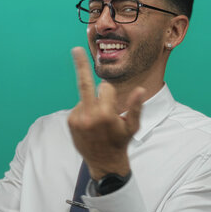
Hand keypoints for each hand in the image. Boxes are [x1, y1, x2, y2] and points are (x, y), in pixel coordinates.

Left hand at [67, 47, 145, 180]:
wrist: (103, 162)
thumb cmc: (120, 142)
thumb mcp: (132, 127)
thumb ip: (135, 107)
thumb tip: (140, 89)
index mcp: (105, 114)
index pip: (105, 88)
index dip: (111, 95)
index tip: (113, 104)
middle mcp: (89, 115)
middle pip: (84, 84)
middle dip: (80, 65)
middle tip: (75, 49)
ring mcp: (77, 118)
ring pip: (85, 99)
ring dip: (92, 105)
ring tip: (97, 124)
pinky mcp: (70, 121)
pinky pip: (79, 107)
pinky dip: (85, 111)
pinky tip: (90, 125)